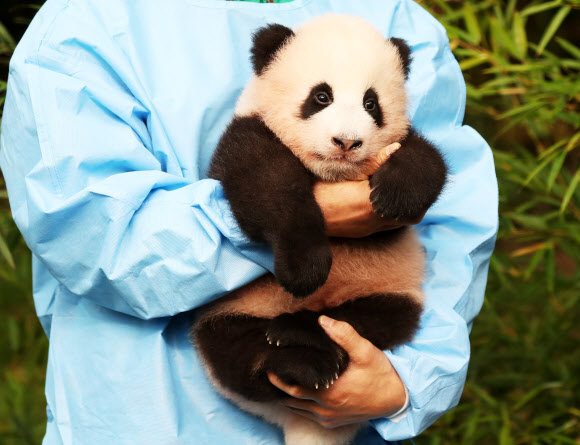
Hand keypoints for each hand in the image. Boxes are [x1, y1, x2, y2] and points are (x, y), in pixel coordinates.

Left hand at [267, 316, 406, 427]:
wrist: (397, 398)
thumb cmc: (381, 374)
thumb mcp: (365, 351)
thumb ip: (344, 335)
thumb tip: (323, 321)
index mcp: (330, 393)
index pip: (293, 386)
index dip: (279, 376)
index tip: (270, 361)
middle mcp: (326, 409)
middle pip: (291, 398)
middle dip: (278, 384)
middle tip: (268, 368)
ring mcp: (328, 418)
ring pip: (297, 408)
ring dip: (286, 395)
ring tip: (277, 377)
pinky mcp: (333, 422)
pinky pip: (308, 415)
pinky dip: (298, 404)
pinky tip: (295, 391)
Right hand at [313, 143, 423, 237]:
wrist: (301, 216)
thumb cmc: (319, 191)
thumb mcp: (347, 172)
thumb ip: (374, 161)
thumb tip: (396, 148)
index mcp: (371, 205)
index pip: (406, 199)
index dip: (414, 189)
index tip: (411, 175)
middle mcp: (373, 222)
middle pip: (410, 216)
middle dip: (413, 202)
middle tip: (409, 184)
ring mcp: (367, 230)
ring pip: (398, 223)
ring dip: (401, 209)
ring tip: (395, 192)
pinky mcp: (360, 233)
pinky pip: (383, 226)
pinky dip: (388, 215)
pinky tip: (381, 202)